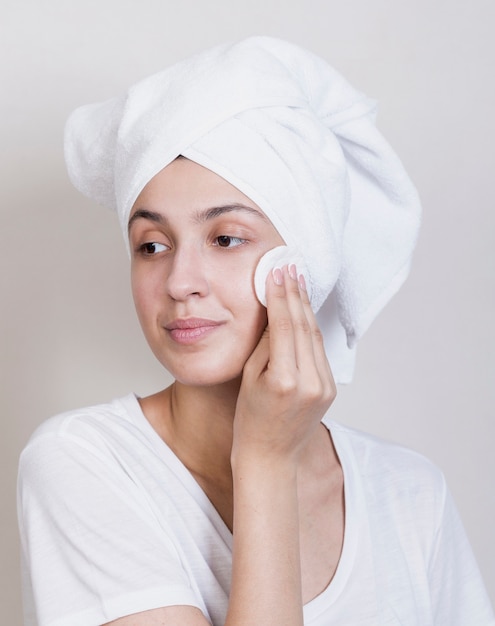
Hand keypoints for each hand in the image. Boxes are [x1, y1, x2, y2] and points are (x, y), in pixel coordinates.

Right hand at [232, 264, 335, 465]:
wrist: (270, 455)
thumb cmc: (249, 418)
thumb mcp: (248, 377)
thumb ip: (265, 343)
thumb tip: (276, 310)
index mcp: (284, 380)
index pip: (284, 326)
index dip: (280, 296)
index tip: (276, 272)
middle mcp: (310, 382)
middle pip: (303, 326)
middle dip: (295, 294)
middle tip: (289, 266)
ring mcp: (324, 386)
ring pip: (314, 335)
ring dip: (305, 306)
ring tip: (297, 280)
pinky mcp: (330, 388)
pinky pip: (318, 350)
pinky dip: (310, 327)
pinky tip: (304, 309)